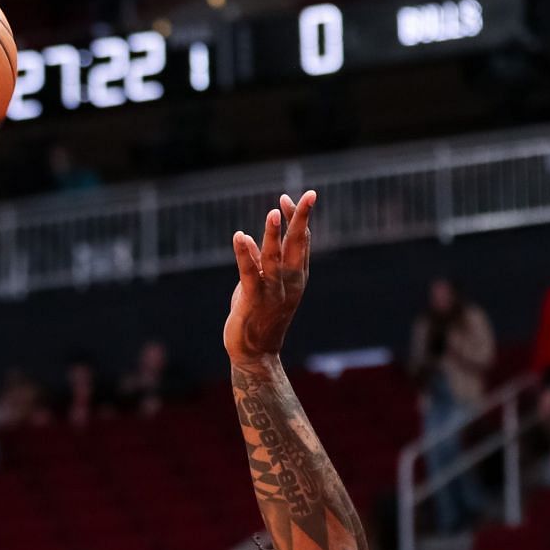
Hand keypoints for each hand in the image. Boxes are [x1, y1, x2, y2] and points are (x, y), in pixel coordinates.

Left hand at [224, 191, 314, 366]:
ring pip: (275, 258)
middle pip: (298, 245)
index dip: (298, 219)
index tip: (291, 198)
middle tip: (310, 195)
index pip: (301, 242)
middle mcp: (290, 282)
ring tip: (274, 212)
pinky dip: (244, 254)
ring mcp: (274, 291)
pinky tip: (240, 237)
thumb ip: (258, 263)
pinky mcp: (254, 300)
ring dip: (274, 235)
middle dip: (302, 219)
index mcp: (296, 276)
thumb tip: (251, 239)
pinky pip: (250, 273)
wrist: (255, 354)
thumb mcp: (261, 286)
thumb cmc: (258, 318)